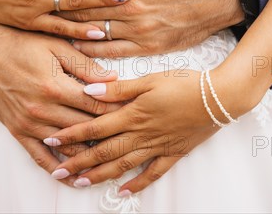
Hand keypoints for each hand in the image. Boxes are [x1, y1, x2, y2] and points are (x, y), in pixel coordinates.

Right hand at [0, 21, 122, 184]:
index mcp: (55, 87)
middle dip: (108, 132)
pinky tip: (71, 176)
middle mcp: (42, 109)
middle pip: (84, 127)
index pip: (95, 105)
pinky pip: (39, 155)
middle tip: (127, 135)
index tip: (133, 113)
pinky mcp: (17, 130)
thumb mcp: (58, 47)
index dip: (117, 109)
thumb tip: (113, 79)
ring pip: (66, 145)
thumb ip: (86, 66)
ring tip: (109, 159)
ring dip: (87, 153)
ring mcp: (28, 123)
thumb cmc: (24, 44)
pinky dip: (57, 168)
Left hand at [43, 69, 238, 193]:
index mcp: (133, 114)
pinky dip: (137, 184)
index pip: (94, 127)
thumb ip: (118, 89)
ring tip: (80, 183)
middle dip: (78, 162)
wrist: (220, 97)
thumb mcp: (149, 79)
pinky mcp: (173, 152)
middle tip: (56, 173)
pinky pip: (152, 173)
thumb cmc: (185, 82)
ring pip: (122, 165)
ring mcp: (157, 146)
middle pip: (103, 151)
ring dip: (100, 176)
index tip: (51, 140)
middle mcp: (141, 134)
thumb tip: (89, 91)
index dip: (71, 135)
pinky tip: (124, 192)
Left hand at [57, 0, 244, 56]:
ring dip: (70, 27)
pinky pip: (112, 51)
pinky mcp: (148, 46)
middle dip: (60, 4)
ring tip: (49, 24)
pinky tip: (76, 44)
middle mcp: (131, 5)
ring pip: (94, 28)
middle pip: (85, 5)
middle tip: (39, 4)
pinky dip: (91, 48)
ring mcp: (139, 28)